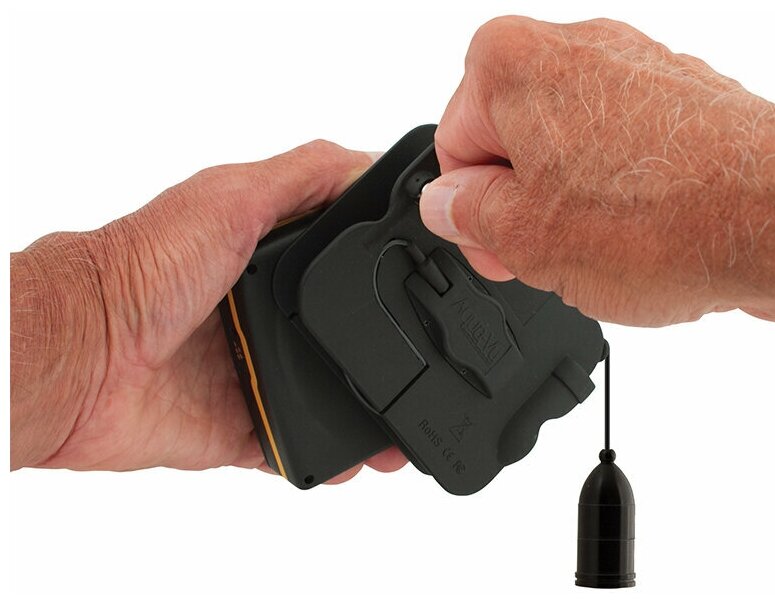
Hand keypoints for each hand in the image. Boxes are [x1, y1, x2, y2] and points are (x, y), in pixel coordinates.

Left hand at [11, 140, 407, 482]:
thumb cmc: (140, 267)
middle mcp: (258, 314)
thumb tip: (370, 166)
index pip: (337, 261)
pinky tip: (356, 457)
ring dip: (364, 412)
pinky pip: (291, 444)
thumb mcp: (231, 196)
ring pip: (323, 395)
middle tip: (428, 366)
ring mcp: (249, 371)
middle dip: (383, 353)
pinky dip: (324, 454)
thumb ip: (302, 177)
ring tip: (402, 425)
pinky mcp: (234, 425)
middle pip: (338, 334)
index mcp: (261, 256)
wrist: (80, 356)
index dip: (379, 271)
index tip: (424, 281)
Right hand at [421, 17, 774, 331]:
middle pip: (516, 145)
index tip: (501, 249)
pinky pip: (626, 159)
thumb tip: (449, 204)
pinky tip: (648, 238)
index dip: (473, 213)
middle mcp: (576, 47)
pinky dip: (625, 201)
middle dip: (526, 208)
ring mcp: (636, 70)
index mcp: (511, 62)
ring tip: (610, 251)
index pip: (455, 147)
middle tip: (552, 259)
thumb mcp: (524, 239)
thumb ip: (467, 216)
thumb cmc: (666, 217)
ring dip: (575, 210)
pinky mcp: (683, 102)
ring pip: (572, 158)